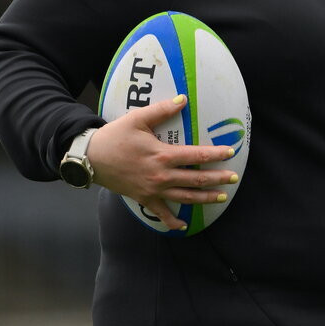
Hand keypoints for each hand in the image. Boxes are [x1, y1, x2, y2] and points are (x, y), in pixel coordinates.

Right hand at [87, 96, 238, 230]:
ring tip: (221, 197)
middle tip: (234, 178)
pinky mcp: (144, 199)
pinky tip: (184, 225)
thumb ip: (161, 110)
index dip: (215, 155)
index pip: (196, 156)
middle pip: (196, 180)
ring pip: (185, 198)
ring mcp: (153, 190)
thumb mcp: (137, 119)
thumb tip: (182, 99)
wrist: (91, 158)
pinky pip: (161, 214)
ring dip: (205, 198)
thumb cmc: (115, 137)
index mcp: (162, 155)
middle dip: (217, 179)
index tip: (230, 152)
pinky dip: (172, 222)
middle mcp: (161, 176)